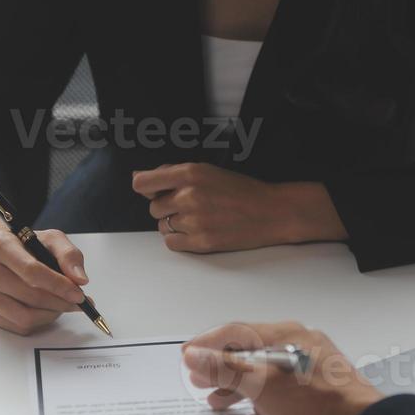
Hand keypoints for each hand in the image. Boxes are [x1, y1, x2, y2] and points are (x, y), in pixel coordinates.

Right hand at [0, 206, 88, 335]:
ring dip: (51, 314)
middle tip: (78, 302)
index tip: (79, 294)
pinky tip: (45, 309)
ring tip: (61, 304)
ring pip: (24, 316)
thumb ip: (68, 255)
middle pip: (30, 295)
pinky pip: (18, 326)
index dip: (59, 285)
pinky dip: (39, 321)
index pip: (31, 271)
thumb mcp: (49, 239)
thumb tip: (80, 279)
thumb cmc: (23, 247)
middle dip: (60, 302)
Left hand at [132, 163, 345, 253]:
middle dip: (166, 207)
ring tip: (197, 219)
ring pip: (162, 226)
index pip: (143, 182)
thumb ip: (176, 174)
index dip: (145, 188)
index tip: (150, 190)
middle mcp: (189, 196)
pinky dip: (179, 239)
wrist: (271, 211)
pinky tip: (196, 232)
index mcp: (190, 174)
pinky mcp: (201, 242)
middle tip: (187, 206)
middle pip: (153, 207)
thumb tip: (144, 179)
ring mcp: (194, 221)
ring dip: (174, 224)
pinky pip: (171, 243)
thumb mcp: (208, 170)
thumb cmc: (242, 190)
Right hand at [183, 322, 381, 414]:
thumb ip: (224, 368)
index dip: (207, 344)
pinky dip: (260, 393)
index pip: (236, 332)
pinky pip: (280, 383)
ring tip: (218, 400)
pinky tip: (252, 409)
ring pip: (264, 369)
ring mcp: (310, 363)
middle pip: (249, 350)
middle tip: (199, 380)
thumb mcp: (259, 384)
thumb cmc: (314, 402)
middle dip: (220, 367)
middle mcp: (298, 342)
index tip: (188, 355)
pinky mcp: (319, 384)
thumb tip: (194, 355)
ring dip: (238, 383)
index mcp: (285, 334)